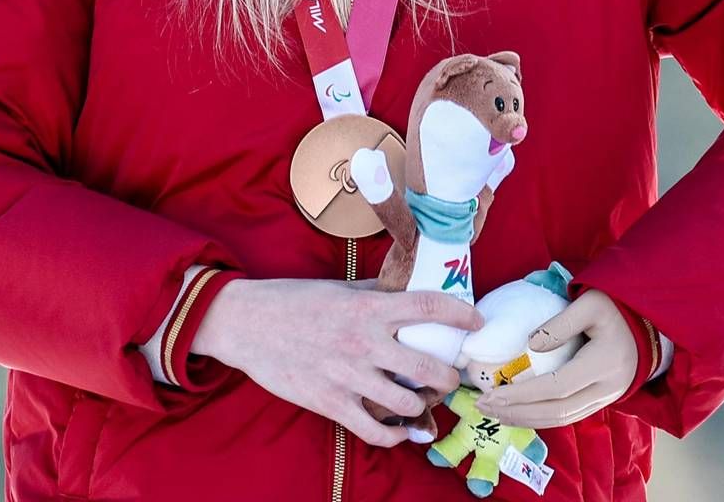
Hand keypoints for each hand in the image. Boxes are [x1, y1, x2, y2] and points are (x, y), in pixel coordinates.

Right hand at [190, 278, 484, 447]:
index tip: (476, 322)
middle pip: (429, 367)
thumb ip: (375, 294)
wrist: (247, 324)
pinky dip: (397, 435)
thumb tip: (407, 292)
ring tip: (426, 400)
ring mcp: (348, 376)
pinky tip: (404, 429)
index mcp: (368, 307)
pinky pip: (376, 431)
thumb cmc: (293, 301)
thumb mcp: (339, 288)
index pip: (429, 307)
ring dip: (424, 405)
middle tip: (452, 375)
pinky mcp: (331, 404)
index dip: (461, 314)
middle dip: (449, 376)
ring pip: (408, 403)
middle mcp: (364, 342)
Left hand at [471, 289, 633, 429]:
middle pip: (556, 411)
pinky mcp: (601, 401)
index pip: (557, 387)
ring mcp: (606, 398)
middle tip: (483, 406)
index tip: (493, 393)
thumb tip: (530, 344)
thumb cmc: (617, 307)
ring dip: (526, 419)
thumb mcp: (591, 303)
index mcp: (603, 363)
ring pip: (562, 419)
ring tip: (494, 414)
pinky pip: (568, 416)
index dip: (523, 394)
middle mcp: (606, 388)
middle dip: (517, 412)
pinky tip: (519, 413)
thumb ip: (562, 323)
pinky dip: (541, 418)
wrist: (650, 324)